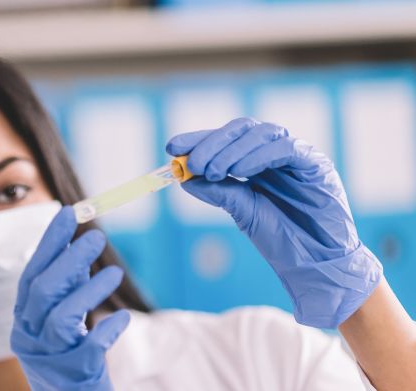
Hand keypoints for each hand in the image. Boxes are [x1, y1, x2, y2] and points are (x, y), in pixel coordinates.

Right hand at [11, 206, 129, 390]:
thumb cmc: (67, 359)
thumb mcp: (60, 323)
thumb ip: (65, 290)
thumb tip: (77, 246)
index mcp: (23, 318)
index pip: (31, 274)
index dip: (48, 244)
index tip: (67, 213)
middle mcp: (28, 336)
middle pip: (42, 291)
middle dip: (68, 260)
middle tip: (96, 237)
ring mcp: (48, 356)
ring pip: (61, 317)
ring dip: (89, 291)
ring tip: (116, 273)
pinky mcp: (72, 375)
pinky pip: (89, 348)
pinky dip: (107, 330)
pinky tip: (122, 317)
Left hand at [166, 117, 382, 327]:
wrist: (316, 263)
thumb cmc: (282, 238)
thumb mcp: (242, 211)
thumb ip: (219, 191)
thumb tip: (185, 176)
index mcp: (257, 162)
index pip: (226, 140)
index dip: (199, 140)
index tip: (172, 147)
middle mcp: (276, 154)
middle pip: (242, 130)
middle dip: (212, 142)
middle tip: (192, 162)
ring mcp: (297, 156)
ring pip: (261, 134)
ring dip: (231, 150)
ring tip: (213, 170)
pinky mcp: (316, 164)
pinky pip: (286, 148)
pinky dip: (259, 156)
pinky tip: (240, 172)